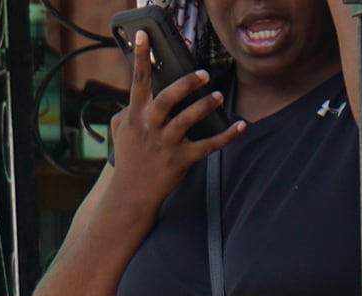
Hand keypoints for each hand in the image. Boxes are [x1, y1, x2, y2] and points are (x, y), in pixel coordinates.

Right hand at [106, 33, 239, 207]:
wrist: (131, 194)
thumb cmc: (128, 158)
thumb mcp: (120, 130)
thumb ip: (129, 109)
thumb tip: (138, 92)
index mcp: (135, 115)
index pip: (138, 80)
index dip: (140, 56)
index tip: (144, 35)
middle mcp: (150, 127)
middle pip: (167, 98)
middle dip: (186, 84)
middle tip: (204, 74)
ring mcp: (166, 144)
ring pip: (188, 120)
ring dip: (206, 106)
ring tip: (219, 96)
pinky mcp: (181, 161)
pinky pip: (208, 146)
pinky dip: (227, 136)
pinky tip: (241, 126)